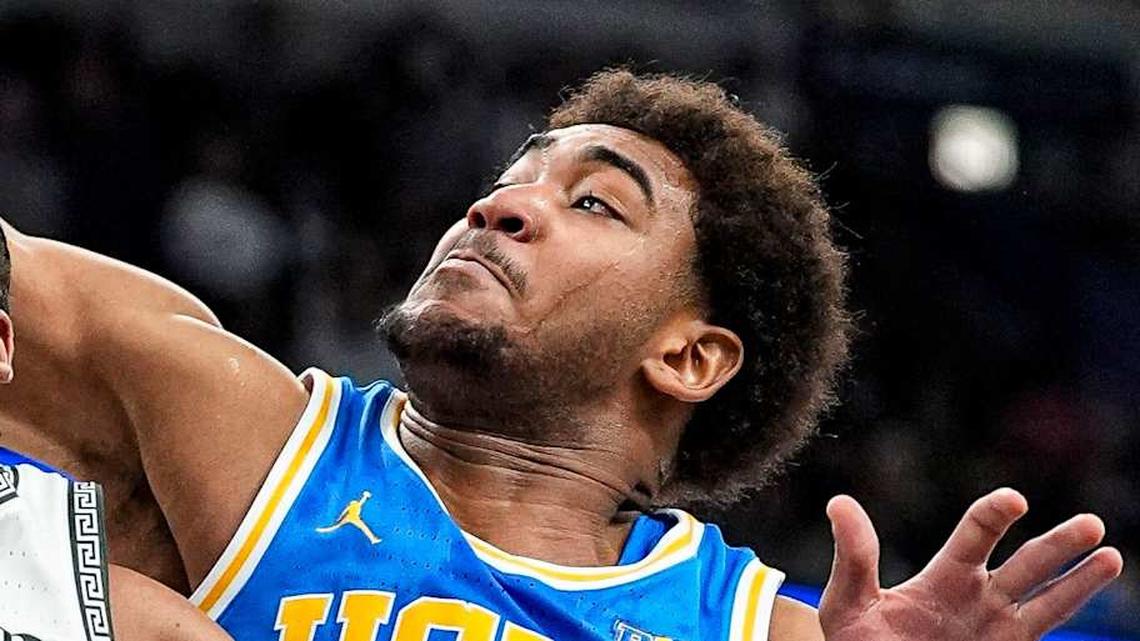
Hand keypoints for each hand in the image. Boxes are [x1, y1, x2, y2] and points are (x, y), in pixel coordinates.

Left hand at [819, 488, 1122, 640]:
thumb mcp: (848, 602)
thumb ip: (853, 557)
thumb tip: (838, 502)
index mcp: (945, 577)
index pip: (977, 535)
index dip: (994, 514)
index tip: (1013, 501)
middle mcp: (980, 600)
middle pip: (1027, 565)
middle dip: (1058, 544)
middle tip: (1091, 523)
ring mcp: (998, 634)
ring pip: (1049, 604)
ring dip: (1080, 583)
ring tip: (1112, 558)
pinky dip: (1071, 631)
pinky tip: (1092, 613)